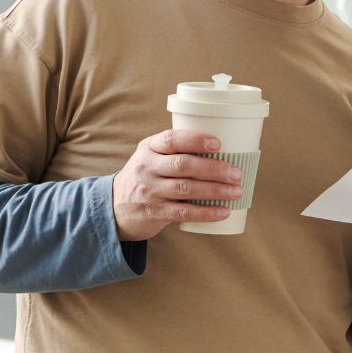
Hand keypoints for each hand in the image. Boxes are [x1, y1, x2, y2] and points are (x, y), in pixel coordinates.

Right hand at [112, 129, 245, 240]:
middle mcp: (148, 167)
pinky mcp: (154, 212)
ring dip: (215, 191)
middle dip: (213, 169)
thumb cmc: (144, 176)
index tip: (218, 144)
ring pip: (186, 189)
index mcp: (149, 148)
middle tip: (236, 173)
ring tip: (236, 191)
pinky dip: (206, 212)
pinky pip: (184, 212)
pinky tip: (223, 211)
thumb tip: (222, 150)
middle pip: (183, 165)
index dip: (196, 140)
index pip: (172, 139)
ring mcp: (150, 191)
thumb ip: (175, 151)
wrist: (114, 206)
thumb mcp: (151, 156)